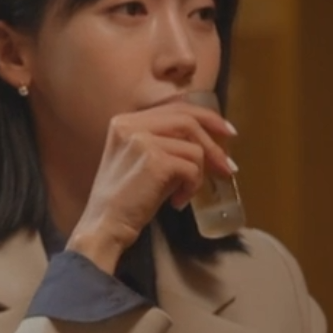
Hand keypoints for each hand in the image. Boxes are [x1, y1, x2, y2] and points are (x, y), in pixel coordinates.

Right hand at [67, 100, 236, 273]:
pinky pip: (192, 167)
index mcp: (125, 122)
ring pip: (193, 148)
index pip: (175, 108)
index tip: (227, 132)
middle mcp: (130, 125)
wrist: (105, 225)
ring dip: (198, 174)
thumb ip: (165, 142)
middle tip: (227, 167)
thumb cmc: (126, 199)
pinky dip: (191, 187)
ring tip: (184, 193)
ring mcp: (141, 141)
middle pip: (188, 120)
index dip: (207, 117)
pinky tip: (177, 201)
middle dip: (214, 144)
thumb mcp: (141, 160)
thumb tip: (210, 141)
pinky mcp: (154, 160)